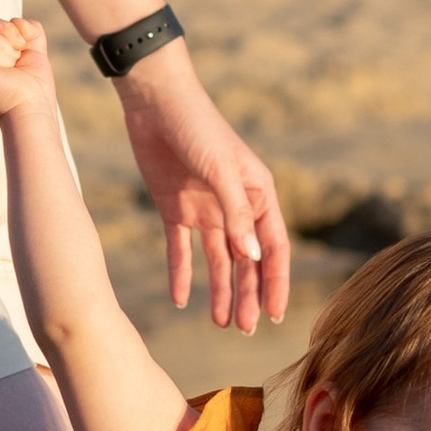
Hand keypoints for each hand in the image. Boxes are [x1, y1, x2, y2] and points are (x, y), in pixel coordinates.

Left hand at [113, 46, 290, 333]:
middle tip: (247, 330)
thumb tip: (251, 257)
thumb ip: (236, 213)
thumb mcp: (221, 170)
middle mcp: (234, 206)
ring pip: (217, 261)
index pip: (273, 246)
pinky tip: (181, 300)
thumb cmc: (197, 126)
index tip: (276, 315)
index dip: (276, 281)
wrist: (154, 100)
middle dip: (250, 295)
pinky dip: (181, 274)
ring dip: (221, 292)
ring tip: (222, 324)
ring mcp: (205, 210)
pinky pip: (180, 250)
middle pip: (246, 260)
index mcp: (257, 194)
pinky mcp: (174, 209)